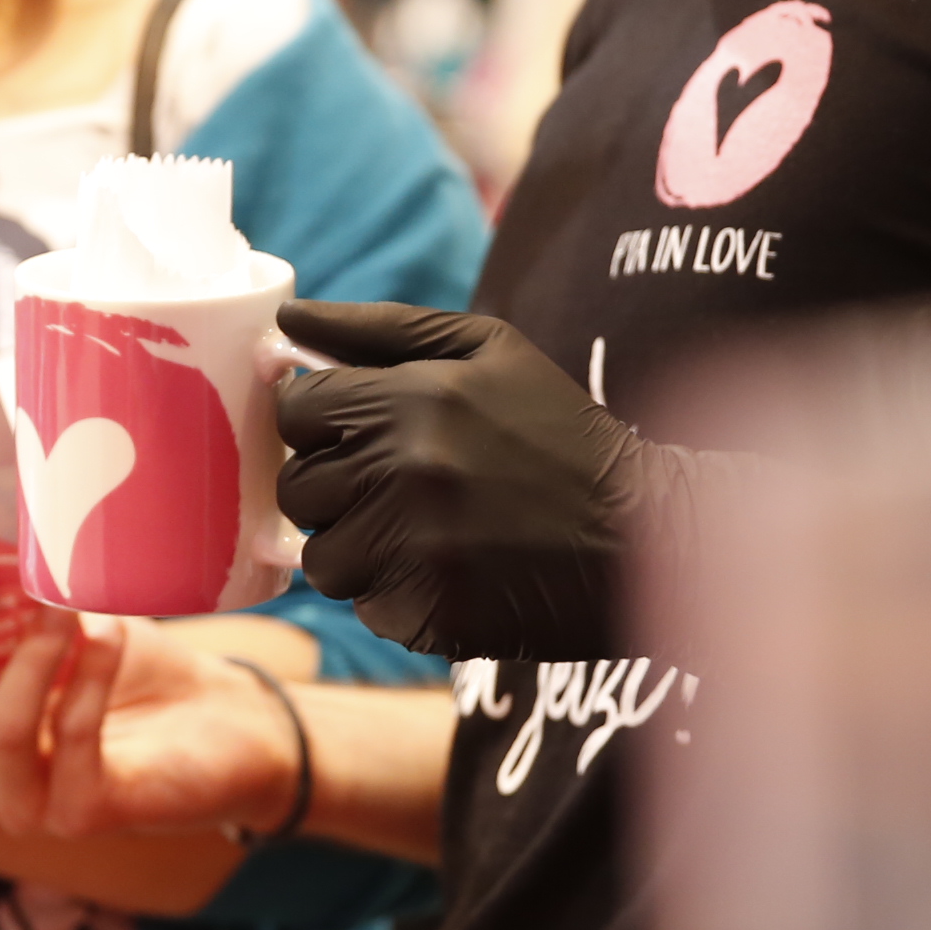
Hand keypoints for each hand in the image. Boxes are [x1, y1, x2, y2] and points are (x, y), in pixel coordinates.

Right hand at [0, 597, 301, 840]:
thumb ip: (16, 599)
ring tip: (61, 607)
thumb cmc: (133, 669)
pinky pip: (73, 739)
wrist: (223, 722)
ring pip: (0, 733)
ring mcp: (32, 805)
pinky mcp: (87, 814)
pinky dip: (90, 677)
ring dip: (30, 659)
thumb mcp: (65, 623)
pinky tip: (111, 634)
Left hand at [273, 300, 647, 661]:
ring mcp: (415, 549)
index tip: (364, 434)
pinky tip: (454, 572)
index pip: (295, 411)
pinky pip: (367, 608)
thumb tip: (286, 316)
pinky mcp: (430, 613)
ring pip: (323, 557)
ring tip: (429, 533)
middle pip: (298, 488)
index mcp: (411, 399)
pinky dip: (399, 594)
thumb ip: (380, 329)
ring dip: (362, 548)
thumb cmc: (559, 431)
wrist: (644, 533)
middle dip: (339, 488)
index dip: (323, 424)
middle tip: (406, 488)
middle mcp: (404, 473)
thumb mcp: (488, 350)